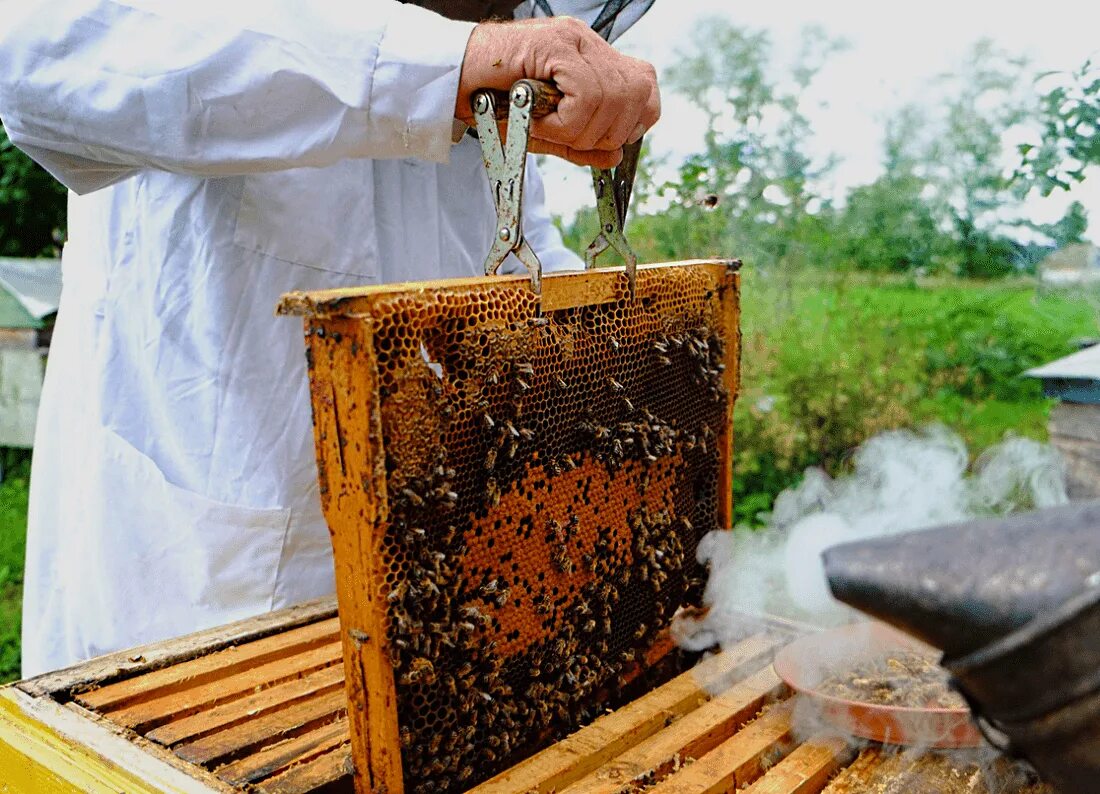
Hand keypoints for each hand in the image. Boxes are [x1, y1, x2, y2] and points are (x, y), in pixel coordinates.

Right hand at [455, 16, 659, 167]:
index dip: (631, 121)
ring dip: (581, 129)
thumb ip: (581, 144)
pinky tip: (540, 122)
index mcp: (590, 58)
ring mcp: (572, 39)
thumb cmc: (490, 103)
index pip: (643, 87)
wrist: (448, 81)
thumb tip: (615, 157)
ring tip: (546, 129)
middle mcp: (586, 43)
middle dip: (609, 132)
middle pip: (637, 92)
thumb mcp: (545, 132)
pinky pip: (586, 94)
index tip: (600, 141)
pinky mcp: (555, 44)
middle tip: (570, 139)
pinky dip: (567, 120)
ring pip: (613, 96)